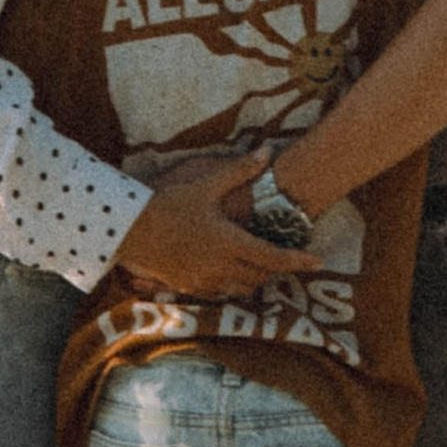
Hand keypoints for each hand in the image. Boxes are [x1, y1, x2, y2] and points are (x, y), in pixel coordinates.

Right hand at [115, 156, 320, 298]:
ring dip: (256, 280)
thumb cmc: (168, 204)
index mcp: (228, 242)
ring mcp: (203, 280)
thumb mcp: (206, 185)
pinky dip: (233, 286)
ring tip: (264, 266)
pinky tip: (232, 273)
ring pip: (241, 289)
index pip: (273, 257)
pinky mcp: (187, 287)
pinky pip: (220, 293)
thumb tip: (267, 153)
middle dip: (278, 271)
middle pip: (261, 277)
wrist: (128, 229)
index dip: (298, 261)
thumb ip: (240, 171)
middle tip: (290, 260)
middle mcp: (220, 267)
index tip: (318, 261)